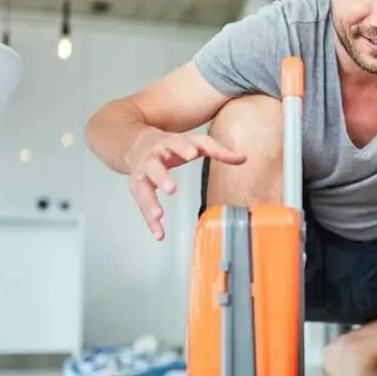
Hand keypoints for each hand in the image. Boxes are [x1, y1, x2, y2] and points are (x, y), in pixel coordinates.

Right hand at [126, 130, 245, 239]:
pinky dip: (149, 222)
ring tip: (159, 215)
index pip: (176, 142)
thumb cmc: (170, 144)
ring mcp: (142, 174)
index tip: (192, 153)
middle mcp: (151, 158)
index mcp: (168, 143)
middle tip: (171, 188)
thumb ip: (217, 150)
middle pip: (154, 167)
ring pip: (142, 188)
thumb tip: (243, 158)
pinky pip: (141, 206)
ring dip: (150, 203)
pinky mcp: (137, 189)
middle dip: (161, 177)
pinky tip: (159, 233)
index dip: (183, 147)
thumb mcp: (194, 142)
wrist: (133, 143)